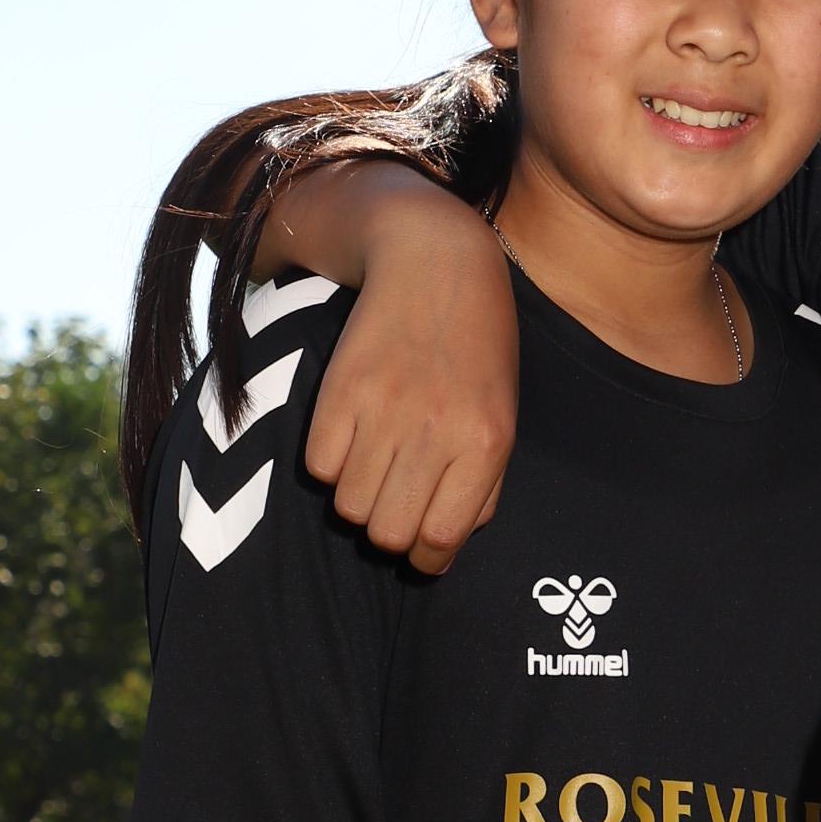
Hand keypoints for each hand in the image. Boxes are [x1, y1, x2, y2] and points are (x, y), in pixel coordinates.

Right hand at [305, 186, 517, 573]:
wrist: (435, 262)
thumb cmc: (477, 350)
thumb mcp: (501, 417)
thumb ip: (484, 485)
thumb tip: (445, 544)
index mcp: (485, 443)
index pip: (441, 539)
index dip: (426, 559)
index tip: (421, 551)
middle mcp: (435, 430)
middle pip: (387, 532)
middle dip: (389, 532)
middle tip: (395, 504)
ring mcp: (384, 409)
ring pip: (348, 506)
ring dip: (358, 498)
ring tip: (374, 467)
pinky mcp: (339, 390)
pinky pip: (318, 467)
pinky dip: (330, 464)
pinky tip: (351, 437)